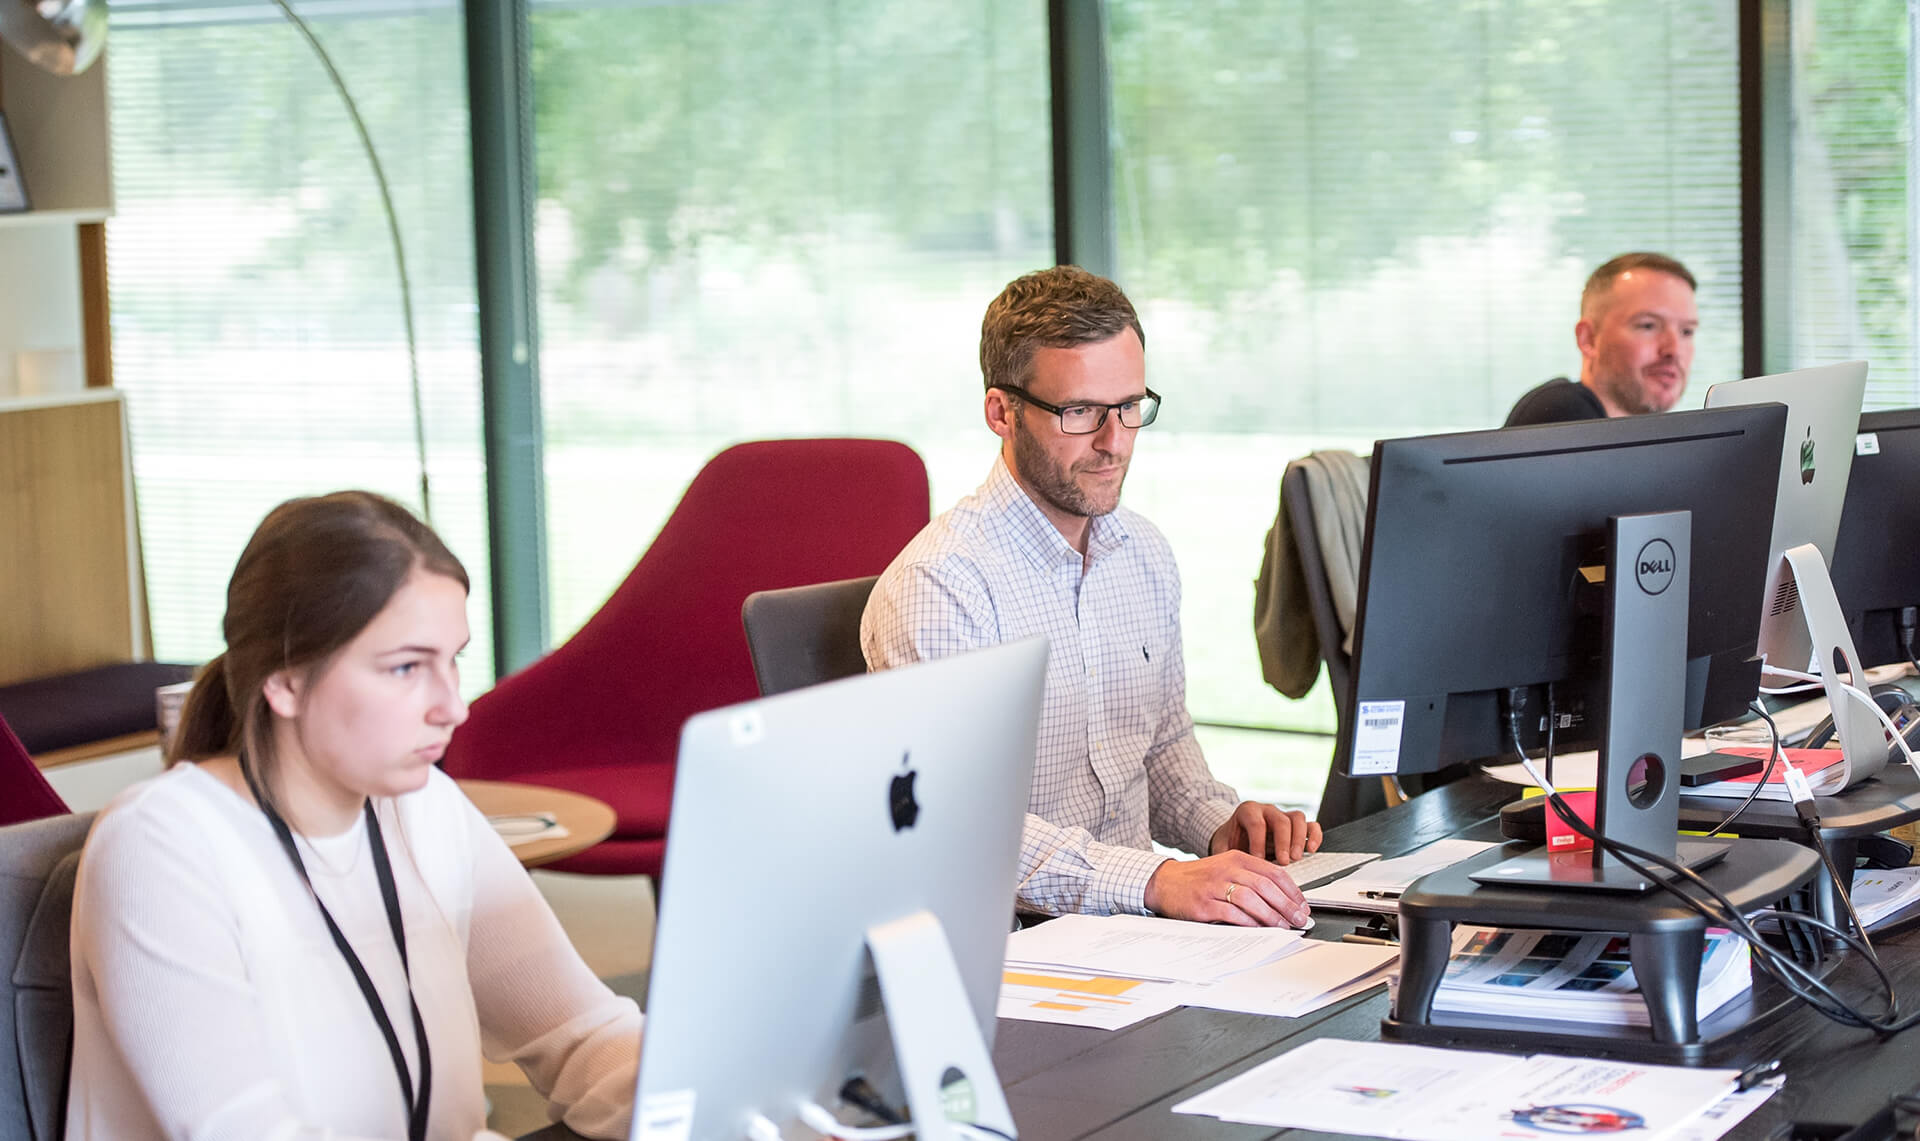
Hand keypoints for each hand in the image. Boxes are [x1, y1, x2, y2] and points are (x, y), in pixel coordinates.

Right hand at [1143, 851, 1310, 926]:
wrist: (1165, 882)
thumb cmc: (1199, 878)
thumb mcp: (1226, 868)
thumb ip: (1251, 878)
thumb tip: (1282, 899)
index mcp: (1237, 857)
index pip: (1274, 872)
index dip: (1292, 890)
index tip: (1302, 905)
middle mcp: (1227, 869)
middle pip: (1265, 886)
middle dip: (1287, 905)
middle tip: (1299, 919)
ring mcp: (1214, 886)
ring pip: (1251, 899)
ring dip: (1271, 915)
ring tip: (1283, 926)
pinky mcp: (1204, 904)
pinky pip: (1232, 913)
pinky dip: (1249, 923)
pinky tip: (1259, 929)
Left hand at [1210, 801, 1322, 863]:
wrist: (1235, 836)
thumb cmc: (1230, 841)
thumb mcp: (1223, 846)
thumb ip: (1224, 856)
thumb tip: (1225, 872)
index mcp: (1248, 811)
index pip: (1256, 823)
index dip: (1258, 842)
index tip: (1258, 860)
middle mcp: (1267, 811)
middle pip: (1280, 820)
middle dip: (1283, 842)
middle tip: (1283, 862)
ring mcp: (1283, 816)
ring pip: (1297, 819)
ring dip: (1299, 839)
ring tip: (1296, 858)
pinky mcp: (1296, 826)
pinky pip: (1311, 825)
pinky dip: (1314, 836)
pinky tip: (1311, 850)